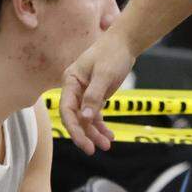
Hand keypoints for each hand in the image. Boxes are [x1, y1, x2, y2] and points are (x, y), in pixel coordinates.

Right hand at [59, 30, 136, 154]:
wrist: (125, 42)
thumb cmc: (112, 53)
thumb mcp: (104, 74)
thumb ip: (94, 96)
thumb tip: (85, 118)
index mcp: (70, 81)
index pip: (67, 109)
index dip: (74, 128)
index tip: (84, 143)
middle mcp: (74, 89)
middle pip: (75, 117)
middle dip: (84, 134)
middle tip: (93, 150)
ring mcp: (84, 93)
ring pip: (86, 119)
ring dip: (94, 133)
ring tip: (106, 145)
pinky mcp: (95, 95)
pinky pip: (95, 115)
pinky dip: (101, 126)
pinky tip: (109, 136)